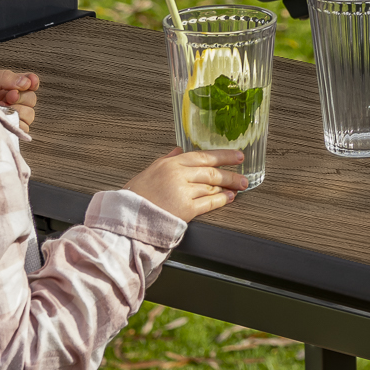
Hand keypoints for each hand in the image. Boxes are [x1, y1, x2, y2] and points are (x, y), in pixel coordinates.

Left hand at [0, 69, 40, 134]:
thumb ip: (5, 78)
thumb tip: (25, 82)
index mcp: (7, 86)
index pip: (30, 82)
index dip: (32, 82)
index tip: (28, 82)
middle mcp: (11, 101)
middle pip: (31, 99)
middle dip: (21, 97)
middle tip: (7, 96)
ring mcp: (10, 116)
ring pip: (29, 114)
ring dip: (18, 110)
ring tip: (2, 109)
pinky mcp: (7, 130)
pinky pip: (22, 129)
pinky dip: (15, 123)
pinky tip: (2, 119)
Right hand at [125, 148, 247, 222]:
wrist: (126, 218)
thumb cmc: (135, 197)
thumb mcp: (149, 171)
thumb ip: (166, 160)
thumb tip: (177, 151)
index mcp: (170, 164)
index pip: (203, 156)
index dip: (223, 155)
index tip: (237, 155)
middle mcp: (178, 175)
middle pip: (211, 171)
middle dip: (230, 172)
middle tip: (243, 174)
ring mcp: (183, 191)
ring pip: (212, 186)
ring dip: (228, 186)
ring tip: (239, 186)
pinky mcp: (186, 209)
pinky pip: (209, 202)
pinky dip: (222, 199)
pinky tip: (229, 197)